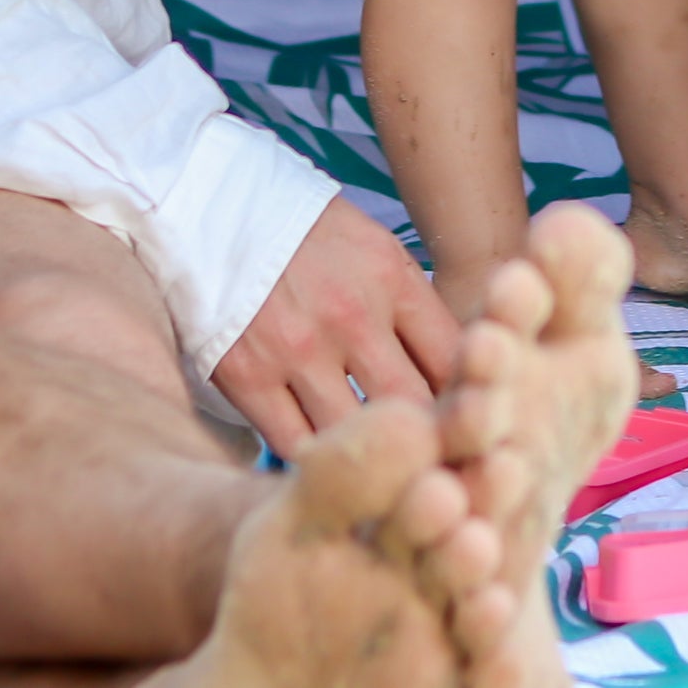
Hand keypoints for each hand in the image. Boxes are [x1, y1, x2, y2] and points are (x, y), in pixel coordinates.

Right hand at [212, 197, 462, 458]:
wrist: (215, 208)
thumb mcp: (378, 253)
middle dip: (432, 446)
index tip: (472, 431)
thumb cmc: (309, 238)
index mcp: (392, 279)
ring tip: (382, 479)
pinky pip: (293, 444)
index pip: (456, 360)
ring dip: (369, 463)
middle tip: (439, 475)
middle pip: (414, 407)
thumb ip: (418, 314)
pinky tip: (325, 464)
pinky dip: (314, 461)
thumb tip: (466, 382)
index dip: (472, 405)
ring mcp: (296, 348)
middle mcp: (350, 314)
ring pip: (354, 437)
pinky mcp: (246, 375)